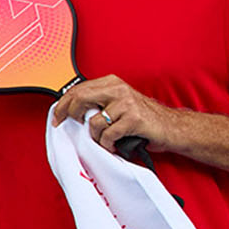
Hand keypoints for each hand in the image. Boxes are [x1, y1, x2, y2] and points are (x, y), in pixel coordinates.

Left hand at [50, 75, 182, 155]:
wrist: (172, 127)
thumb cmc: (143, 119)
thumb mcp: (118, 104)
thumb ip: (98, 103)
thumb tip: (70, 112)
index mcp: (112, 83)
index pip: (78, 89)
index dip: (63, 104)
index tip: (57, 117)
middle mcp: (118, 90)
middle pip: (80, 98)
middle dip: (69, 115)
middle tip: (68, 126)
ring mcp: (126, 103)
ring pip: (94, 122)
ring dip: (95, 137)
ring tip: (104, 141)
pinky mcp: (133, 119)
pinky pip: (108, 135)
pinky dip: (107, 144)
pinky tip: (114, 145)